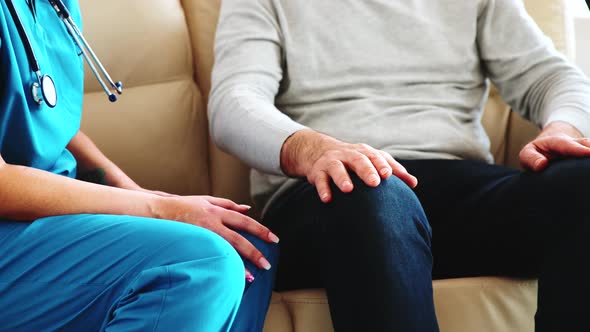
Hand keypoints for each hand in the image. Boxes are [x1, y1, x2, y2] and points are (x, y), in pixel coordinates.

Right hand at [154, 195, 278, 269]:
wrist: (157, 210)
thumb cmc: (182, 205)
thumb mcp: (206, 200)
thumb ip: (227, 204)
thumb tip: (247, 209)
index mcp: (217, 211)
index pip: (244, 221)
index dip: (260, 230)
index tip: (273, 239)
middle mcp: (212, 221)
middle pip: (238, 238)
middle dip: (254, 251)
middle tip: (266, 263)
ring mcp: (202, 233)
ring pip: (225, 249)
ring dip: (239, 264)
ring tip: (252, 275)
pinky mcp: (192, 242)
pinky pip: (210, 255)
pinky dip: (220, 264)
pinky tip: (228, 274)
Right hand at [281, 130, 417, 202]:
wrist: (318, 151)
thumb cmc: (353, 160)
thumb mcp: (371, 161)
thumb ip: (392, 170)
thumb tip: (414, 183)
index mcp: (364, 153)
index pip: (375, 156)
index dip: (381, 165)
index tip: (388, 175)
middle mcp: (348, 155)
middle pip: (358, 160)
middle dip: (366, 170)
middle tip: (374, 182)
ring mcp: (332, 162)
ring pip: (337, 168)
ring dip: (342, 178)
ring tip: (348, 189)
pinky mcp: (318, 172)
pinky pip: (320, 180)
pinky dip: (323, 189)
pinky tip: (327, 199)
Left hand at [519, 121, 589, 170]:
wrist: (548, 148)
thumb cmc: (536, 154)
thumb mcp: (527, 154)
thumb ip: (531, 159)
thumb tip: (541, 165)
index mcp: (557, 143)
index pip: (568, 145)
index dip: (578, 149)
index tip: (588, 153)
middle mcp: (575, 144)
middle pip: (587, 145)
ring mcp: (585, 150)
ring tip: (589, 172)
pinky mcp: (587, 158)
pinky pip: (588, 161)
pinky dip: (589, 163)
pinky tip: (589, 178)